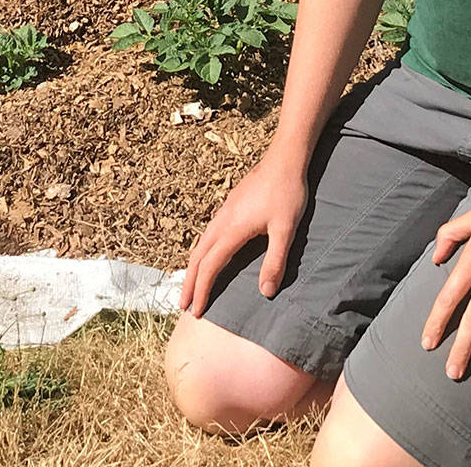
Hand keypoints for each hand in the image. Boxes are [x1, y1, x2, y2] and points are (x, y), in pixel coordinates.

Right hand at [179, 150, 308, 317]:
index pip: (210, 266)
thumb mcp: (286, 229)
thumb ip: (275, 261)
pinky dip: (202, 251)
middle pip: (198, 256)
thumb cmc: (287, 193)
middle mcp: (223, 221)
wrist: (284, 159)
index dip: (202, 291)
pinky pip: (208, 233)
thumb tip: (266, 292)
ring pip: (201, 243)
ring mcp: (225, 211)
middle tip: (183, 306)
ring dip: (194, 267)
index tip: (198, 312)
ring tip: (191, 285)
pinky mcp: (230, 205)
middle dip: (189, 282)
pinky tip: (209, 255)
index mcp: (233, 229)